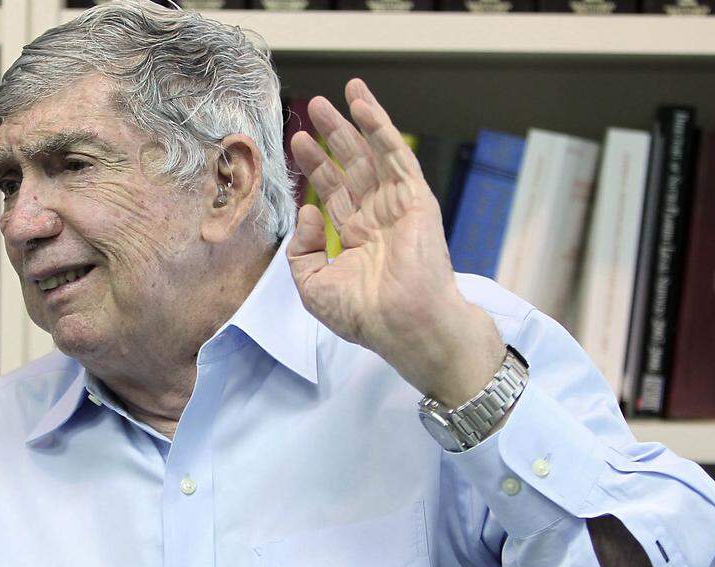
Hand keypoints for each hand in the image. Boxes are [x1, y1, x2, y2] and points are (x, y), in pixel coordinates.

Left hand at [287, 79, 503, 406]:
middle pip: (351, 166)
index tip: (298, 142)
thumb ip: (301, 251)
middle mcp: (377, 218)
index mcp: (357, 238)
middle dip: (333, 136)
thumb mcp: (313, 286)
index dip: (315, 166)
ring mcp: (398, 207)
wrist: (403, 325)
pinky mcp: (416, 200)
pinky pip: (397, 157)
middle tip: (314, 108)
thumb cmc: (364, 315)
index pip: (334, 192)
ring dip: (357, 122)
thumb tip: (307, 211)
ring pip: (374, 154)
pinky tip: (364, 106)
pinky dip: (381, 129)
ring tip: (341, 92)